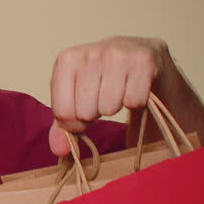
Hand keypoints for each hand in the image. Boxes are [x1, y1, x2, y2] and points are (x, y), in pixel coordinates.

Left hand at [48, 36, 169, 155]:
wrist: (136, 53)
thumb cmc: (100, 79)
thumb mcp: (74, 97)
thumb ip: (62, 126)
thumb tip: (60, 150)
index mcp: (66, 60)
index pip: (64, 112)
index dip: (75, 121)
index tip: (83, 108)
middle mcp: (90, 53)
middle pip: (86, 112)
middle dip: (96, 113)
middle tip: (103, 96)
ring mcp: (118, 55)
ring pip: (110, 108)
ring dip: (115, 106)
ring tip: (117, 90)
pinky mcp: (143, 61)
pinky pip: (134, 101)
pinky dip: (136, 101)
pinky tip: (133, 86)